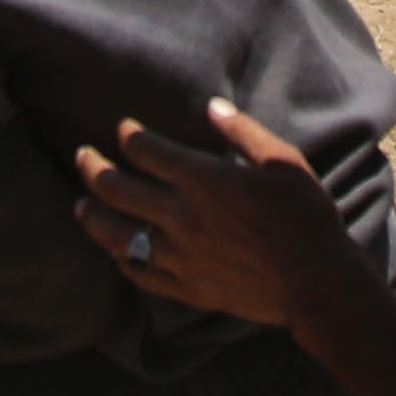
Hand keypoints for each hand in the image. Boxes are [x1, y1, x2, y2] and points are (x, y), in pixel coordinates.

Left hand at [73, 101, 359, 331]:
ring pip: (118, 235)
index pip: (148, 151)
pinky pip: (140, 273)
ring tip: (81, 206)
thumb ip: (243, 132)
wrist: (315, 282)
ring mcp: (179, 256)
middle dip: (93, 168)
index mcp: (203, 181)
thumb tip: (212, 107)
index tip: (124, 130)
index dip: (130, 137)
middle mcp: (181, 217)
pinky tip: (116, 252)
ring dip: (94, 217)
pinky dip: (122, 259)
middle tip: (82, 156)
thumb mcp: (282, 161)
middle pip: (118, 189)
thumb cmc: (305, 216)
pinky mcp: (186, 288)